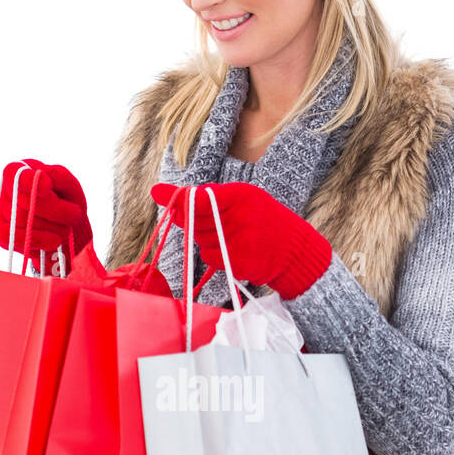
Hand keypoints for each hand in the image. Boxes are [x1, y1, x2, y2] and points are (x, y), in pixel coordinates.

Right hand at [0, 159, 91, 272]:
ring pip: (20, 220)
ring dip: (50, 227)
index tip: (47, 187)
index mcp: (19, 170)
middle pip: (23, 200)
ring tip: (66, 229)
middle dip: (54, 210)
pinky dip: (39, 240)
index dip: (29, 180)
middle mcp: (5, 189)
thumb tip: (42, 178)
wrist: (67, 229)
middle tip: (75, 215)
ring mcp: (0, 212)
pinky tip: (55, 240)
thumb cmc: (65, 201)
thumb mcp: (69, 185)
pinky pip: (14, 238)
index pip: (13, 172)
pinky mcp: (1, 234)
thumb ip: (58, 176)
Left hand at [150, 180, 331, 298]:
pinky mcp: (237, 262)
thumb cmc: (268, 223)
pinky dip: (216, 256)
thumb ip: (214, 200)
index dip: (178, 197)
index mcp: (241, 195)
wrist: (296, 252)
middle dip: (193, 221)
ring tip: (233, 237)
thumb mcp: (247, 200)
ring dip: (207, 240)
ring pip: (200, 240)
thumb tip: (179, 200)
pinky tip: (236, 251)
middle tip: (215, 223)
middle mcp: (238, 216)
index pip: (201, 196)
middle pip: (194, 220)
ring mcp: (238, 241)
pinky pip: (210, 258)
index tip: (156, 192)